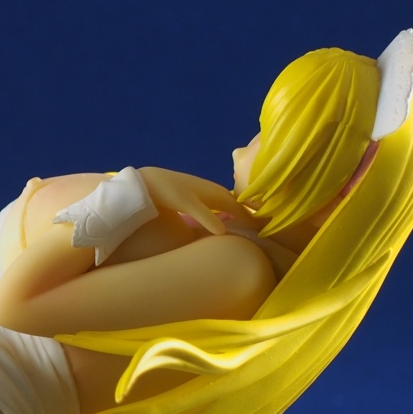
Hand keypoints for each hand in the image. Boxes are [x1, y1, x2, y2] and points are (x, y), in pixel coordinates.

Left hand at [136, 167, 255, 235]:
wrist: (148, 181)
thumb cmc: (168, 192)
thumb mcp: (188, 206)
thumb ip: (207, 218)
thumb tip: (224, 233)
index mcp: (215, 192)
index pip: (239, 206)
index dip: (251, 216)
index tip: (264, 228)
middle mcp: (213, 189)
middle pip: (235, 202)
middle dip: (247, 212)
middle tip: (259, 226)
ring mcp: (204, 189)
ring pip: (225, 200)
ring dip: (235, 209)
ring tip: (245, 222)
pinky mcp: (195, 192)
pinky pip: (216, 201)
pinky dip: (224, 207)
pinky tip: (221, 213)